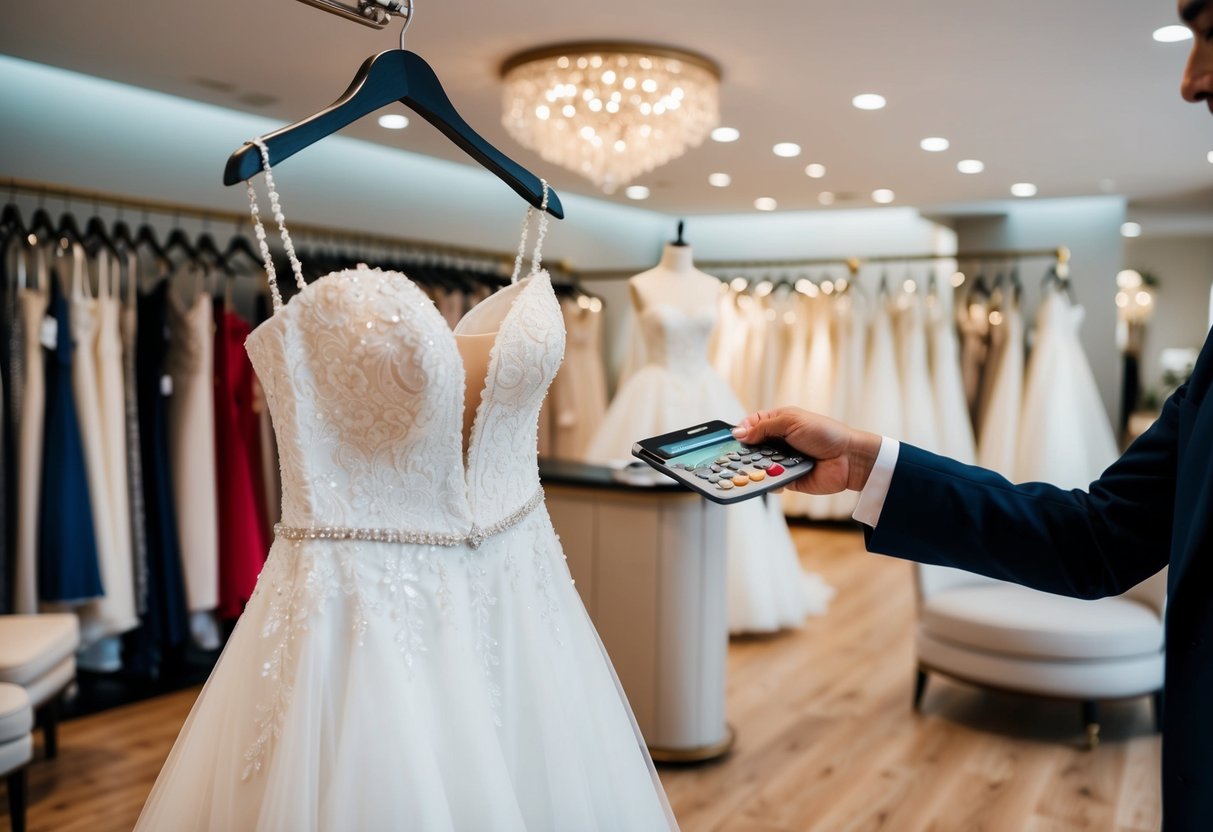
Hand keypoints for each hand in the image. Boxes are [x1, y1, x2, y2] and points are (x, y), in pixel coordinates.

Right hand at [732, 407, 881, 494]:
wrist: (848, 458)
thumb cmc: (825, 433)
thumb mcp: (791, 422)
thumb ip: (763, 427)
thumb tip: (738, 433)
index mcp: (778, 423)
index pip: (751, 425)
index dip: (741, 431)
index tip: (734, 439)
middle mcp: (778, 442)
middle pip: (751, 448)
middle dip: (744, 452)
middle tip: (737, 457)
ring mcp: (782, 461)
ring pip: (758, 466)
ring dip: (756, 468)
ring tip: (754, 469)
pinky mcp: (788, 479)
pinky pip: (770, 482)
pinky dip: (768, 482)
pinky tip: (770, 479)